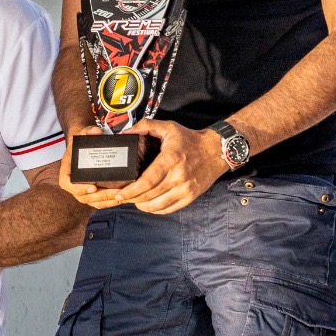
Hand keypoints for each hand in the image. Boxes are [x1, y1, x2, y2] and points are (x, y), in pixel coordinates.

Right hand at [58, 128, 129, 209]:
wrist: (86, 144)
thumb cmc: (83, 140)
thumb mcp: (84, 132)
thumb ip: (89, 130)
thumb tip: (96, 131)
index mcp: (67, 170)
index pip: (67, 183)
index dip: (78, 188)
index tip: (93, 186)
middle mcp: (73, 183)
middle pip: (83, 196)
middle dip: (99, 196)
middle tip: (114, 192)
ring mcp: (82, 189)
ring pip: (92, 201)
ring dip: (106, 201)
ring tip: (120, 196)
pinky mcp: (92, 193)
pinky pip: (99, 202)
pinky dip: (109, 201)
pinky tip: (121, 198)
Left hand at [111, 119, 229, 214]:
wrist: (216, 150)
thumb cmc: (190, 139)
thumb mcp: (169, 127)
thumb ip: (146, 126)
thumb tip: (127, 132)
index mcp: (170, 159)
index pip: (147, 181)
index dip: (131, 190)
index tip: (120, 193)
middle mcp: (178, 177)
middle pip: (149, 195)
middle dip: (132, 199)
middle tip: (121, 197)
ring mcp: (185, 189)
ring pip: (158, 205)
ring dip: (142, 206)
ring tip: (133, 201)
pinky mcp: (190, 197)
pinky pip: (169, 209)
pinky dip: (156, 210)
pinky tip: (148, 205)